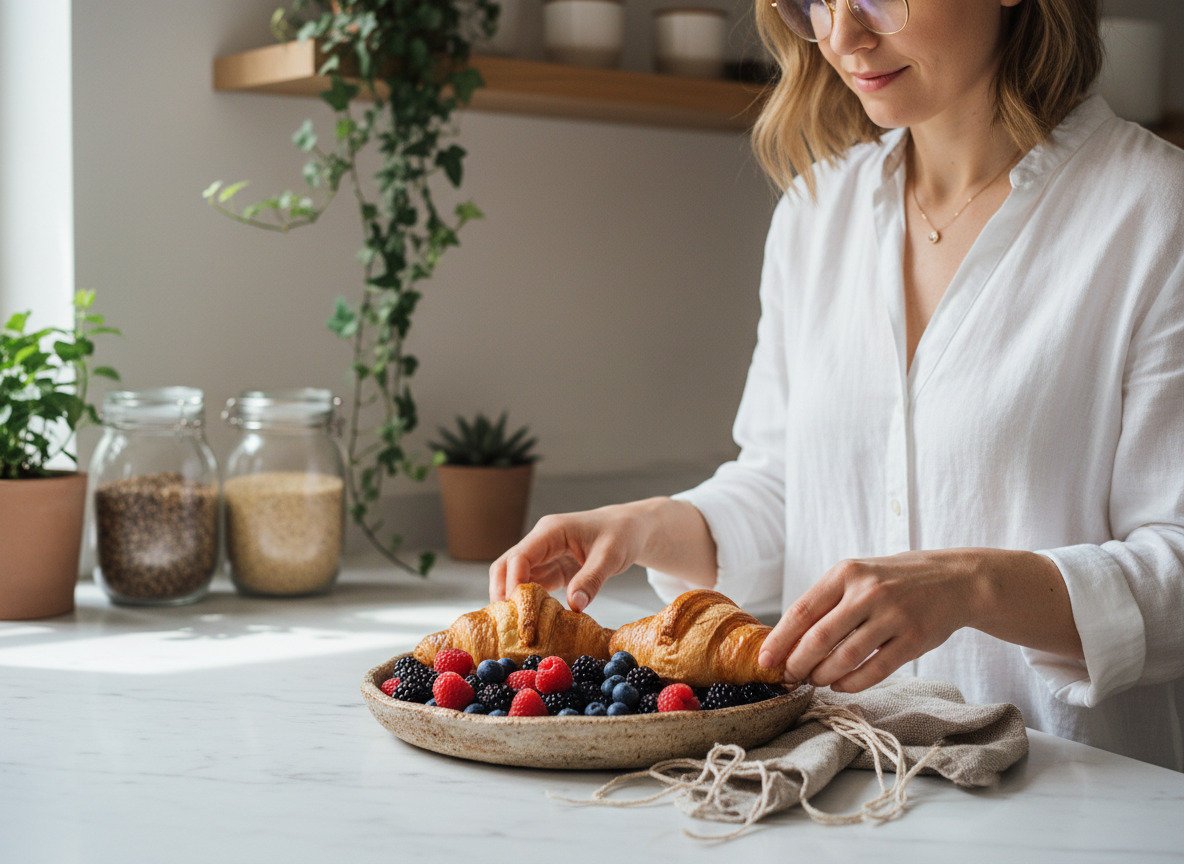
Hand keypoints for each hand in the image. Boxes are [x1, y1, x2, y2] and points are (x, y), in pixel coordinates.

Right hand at [489, 504, 649, 611]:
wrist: (631, 528)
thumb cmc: (622, 534)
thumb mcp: (611, 556)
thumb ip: (592, 579)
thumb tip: (574, 606)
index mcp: (551, 531)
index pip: (519, 557)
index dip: (513, 583)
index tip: (517, 610)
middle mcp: (541, 542)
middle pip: (506, 566)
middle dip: (502, 593)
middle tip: (508, 623)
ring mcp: (544, 556)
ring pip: (515, 577)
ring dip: (513, 600)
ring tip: (516, 627)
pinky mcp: (551, 569)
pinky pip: (532, 586)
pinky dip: (528, 602)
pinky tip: (531, 621)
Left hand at [757, 549, 985, 692]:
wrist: (953, 579)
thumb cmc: (893, 580)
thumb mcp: (857, 575)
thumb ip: (826, 602)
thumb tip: (787, 640)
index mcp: (846, 573)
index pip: (801, 611)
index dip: (779, 640)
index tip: (765, 660)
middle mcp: (868, 592)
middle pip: (819, 639)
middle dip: (797, 664)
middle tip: (788, 677)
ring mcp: (893, 616)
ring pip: (845, 658)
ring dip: (823, 676)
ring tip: (814, 680)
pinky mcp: (914, 640)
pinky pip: (874, 671)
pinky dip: (851, 683)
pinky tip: (840, 684)